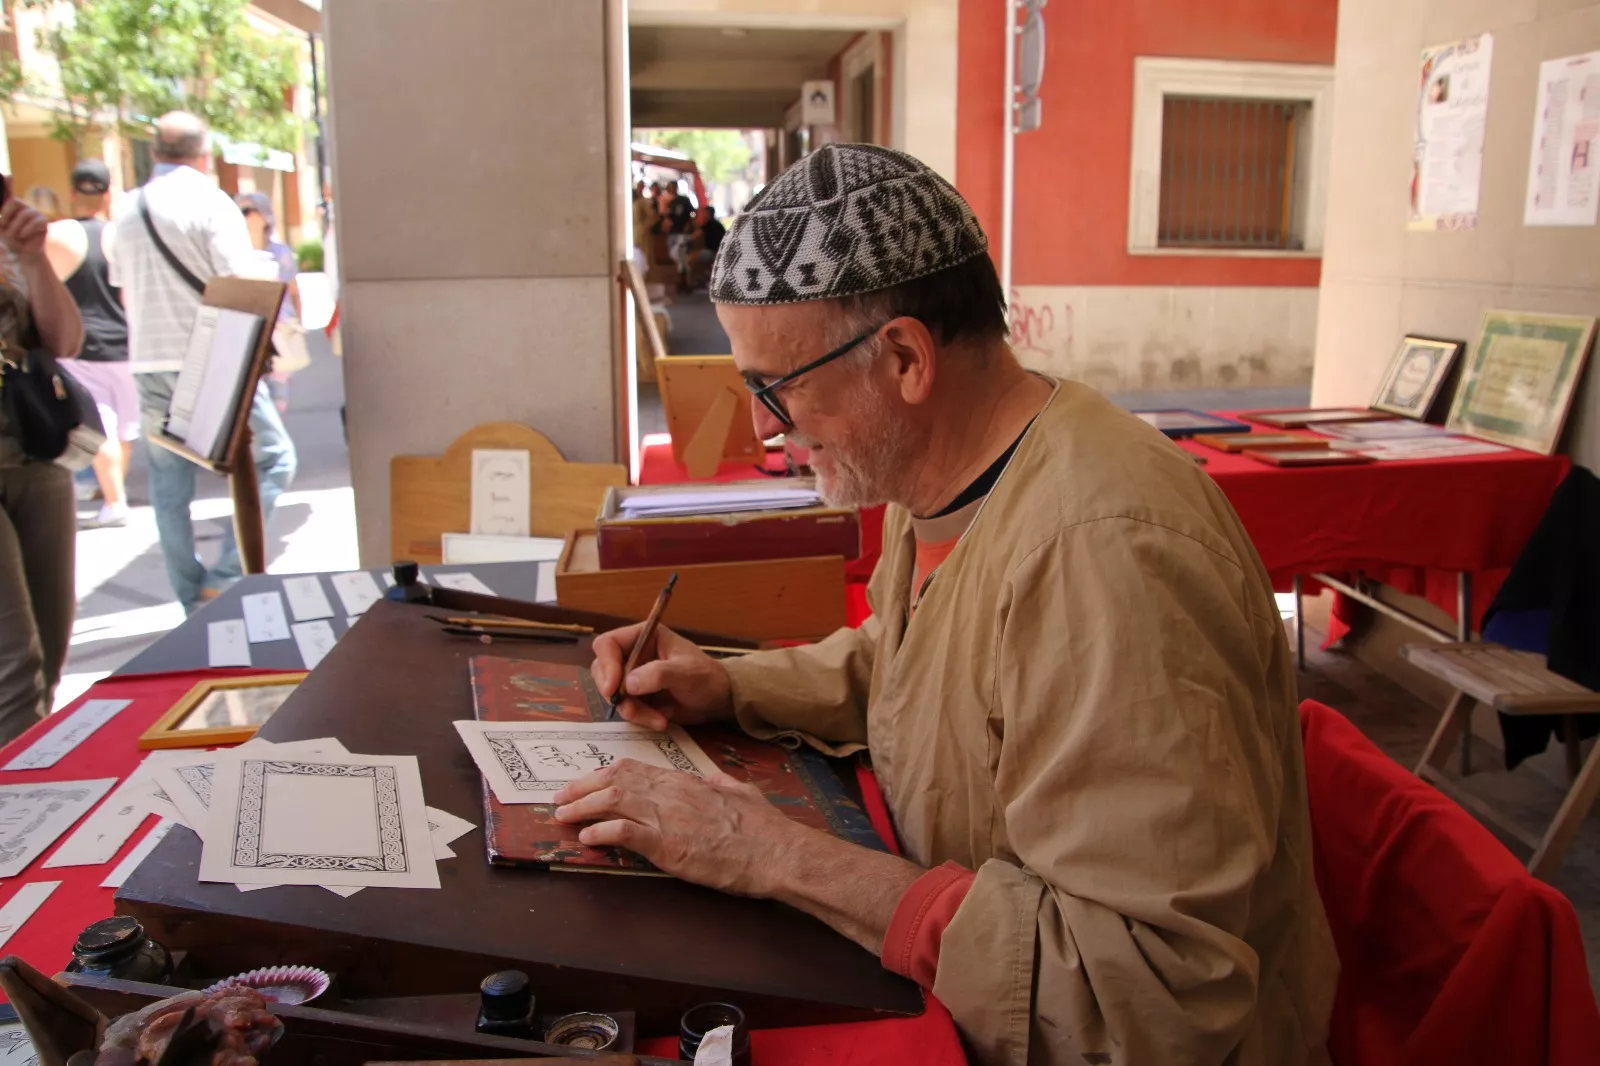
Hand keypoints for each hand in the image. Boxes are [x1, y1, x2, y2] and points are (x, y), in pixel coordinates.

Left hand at [0, 199, 48, 260]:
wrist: (24, 256)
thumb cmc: (10, 244)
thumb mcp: (1, 234)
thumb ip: (0, 230)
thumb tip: (0, 232)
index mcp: (14, 209)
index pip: (13, 201)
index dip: (6, 212)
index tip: (2, 225)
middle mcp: (25, 209)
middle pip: (17, 202)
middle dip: (9, 217)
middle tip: (8, 230)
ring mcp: (36, 215)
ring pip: (26, 213)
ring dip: (17, 226)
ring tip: (17, 236)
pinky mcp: (44, 223)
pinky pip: (37, 221)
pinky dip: (27, 229)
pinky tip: (22, 235)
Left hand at [552, 758, 805, 895]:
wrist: (776, 852)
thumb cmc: (763, 827)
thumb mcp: (741, 792)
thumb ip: (721, 784)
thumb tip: (713, 779)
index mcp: (686, 781)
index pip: (634, 768)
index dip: (604, 774)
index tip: (587, 781)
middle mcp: (671, 793)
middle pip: (614, 780)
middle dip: (582, 788)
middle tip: (560, 798)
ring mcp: (667, 817)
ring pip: (612, 801)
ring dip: (582, 808)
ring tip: (563, 817)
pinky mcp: (667, 845)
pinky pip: (623, 832)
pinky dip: (600, 832)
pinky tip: (587, 838)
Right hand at [589, 623, 732, 729]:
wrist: (718, 700)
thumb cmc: (706, 677)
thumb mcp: (685, 672)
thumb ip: (658, 674)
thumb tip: (628, 683)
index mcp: (643, 637)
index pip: (608, 644)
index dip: (606, 664)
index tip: (613, 688)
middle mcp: (633, 655)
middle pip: (602, 670)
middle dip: (615, 693)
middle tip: (630, 709)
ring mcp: (633, 677)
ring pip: (613, 694)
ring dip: (632, 710)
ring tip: (658, 719)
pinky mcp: (637, 697)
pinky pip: (626, 709)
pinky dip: (641, 718)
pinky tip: (662, 720)